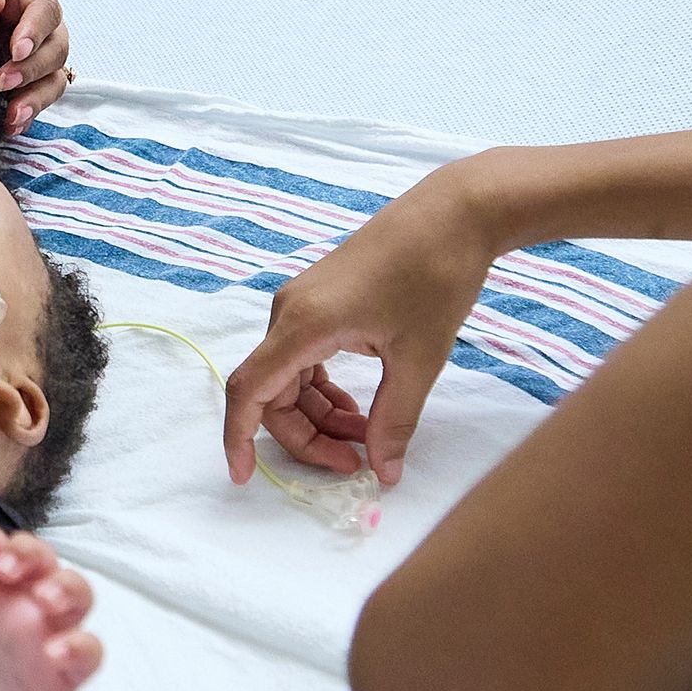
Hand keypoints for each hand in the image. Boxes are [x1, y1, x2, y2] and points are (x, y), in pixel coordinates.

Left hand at [0, 0, 71, 134]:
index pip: (45, 6)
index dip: (36, 30)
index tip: (16, 51)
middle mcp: (39, 16)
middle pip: (57, 44)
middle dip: (33, 67)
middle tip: (2, 83)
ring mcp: (36, 47)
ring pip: (54, 74)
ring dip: (36, 96)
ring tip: (12, 115)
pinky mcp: (27, 74)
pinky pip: (41, 95)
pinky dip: (30, 111)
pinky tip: (11, 124)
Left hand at [0, 523, 103, 690]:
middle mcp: (15, 602)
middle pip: (37, 556)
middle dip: (27, 551)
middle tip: (5, 568)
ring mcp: (45, 633)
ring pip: (75, 591)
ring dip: (65, 586)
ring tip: (44, 599)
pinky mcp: (65, 672)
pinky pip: (89, 649)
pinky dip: (81, 645)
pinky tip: (57, 652)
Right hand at [221, 169, 499, 488]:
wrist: (453, 213)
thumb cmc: (436, 277)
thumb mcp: (420, 359)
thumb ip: (395, 420)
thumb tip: (383, 472)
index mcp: (304, 324)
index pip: (248, 390)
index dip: (238, 437)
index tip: (243, 477)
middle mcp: (290, 313)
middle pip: (271, 393)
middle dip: (307, 436)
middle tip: (356, 463)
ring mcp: (302, 305)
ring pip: (290, 379)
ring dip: (321, 415)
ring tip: (371, 436)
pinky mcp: (319, 302)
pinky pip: (304, 359)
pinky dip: (325, 390)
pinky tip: (361, 406)